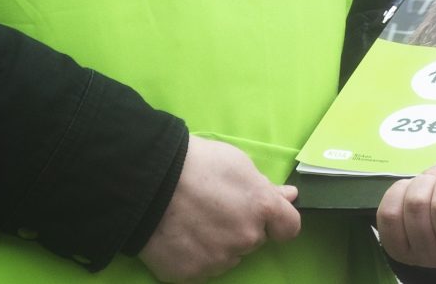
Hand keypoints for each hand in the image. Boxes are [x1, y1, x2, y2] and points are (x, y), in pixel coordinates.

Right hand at [139, 136, 302, 281]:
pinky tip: (178, 236)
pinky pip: (200, 267)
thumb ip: (265, 186)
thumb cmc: (194, 163)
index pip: (289, 227)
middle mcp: (245, 239)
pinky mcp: (192, 274)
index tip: (262, 215)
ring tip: (190, 220)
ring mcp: (218, 260)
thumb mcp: (236, 162)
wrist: (146, 181)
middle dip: (239, 226)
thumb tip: (288, 196)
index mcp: (261, 208)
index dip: (277, 220)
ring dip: (217, 243)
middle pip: (253, 239)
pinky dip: (192, 255)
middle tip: (212, 207)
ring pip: (227, 255)